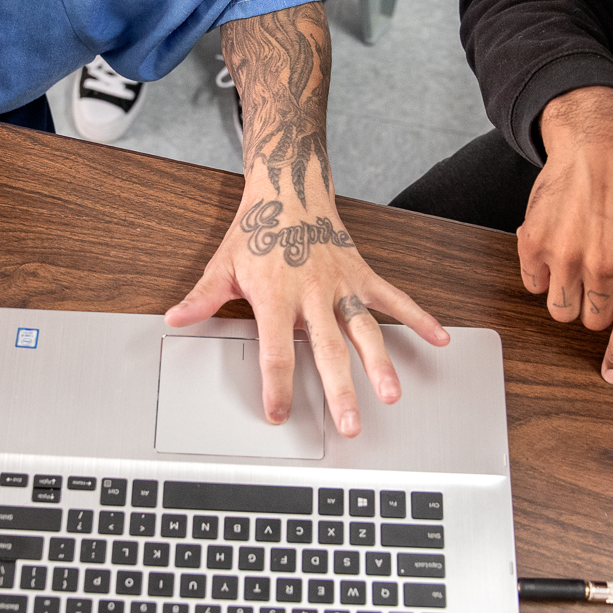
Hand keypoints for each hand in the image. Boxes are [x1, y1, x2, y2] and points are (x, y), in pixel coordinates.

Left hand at [166, 191, 449, 436]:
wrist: (289, 188)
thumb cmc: (257, 231)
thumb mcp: (223, 263)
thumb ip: (203, 297)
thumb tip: (175, 319)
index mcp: (275, 295)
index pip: (275, 350)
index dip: (277, 385)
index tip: (279, 414)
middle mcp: (312, 293)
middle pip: (327, 349)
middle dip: (340, 389)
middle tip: (348, 424)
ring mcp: (341, 284)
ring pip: (364, 329)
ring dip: (380, 362)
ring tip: (391, 394)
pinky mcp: (361, 273)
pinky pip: (394, 298)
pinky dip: (418, 317)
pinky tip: (438, 339)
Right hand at [520, 87, 612, 382]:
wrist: (600, 141)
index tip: (611, 376)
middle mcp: (605, 267)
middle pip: (592, 322)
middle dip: (598, 307)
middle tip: (602, 274)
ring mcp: (566, 255)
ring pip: (561, 310)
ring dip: (569, 296)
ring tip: (578, 262)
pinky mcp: (534, 241)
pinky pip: (534, 283)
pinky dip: (544, 273)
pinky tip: (558, 245)